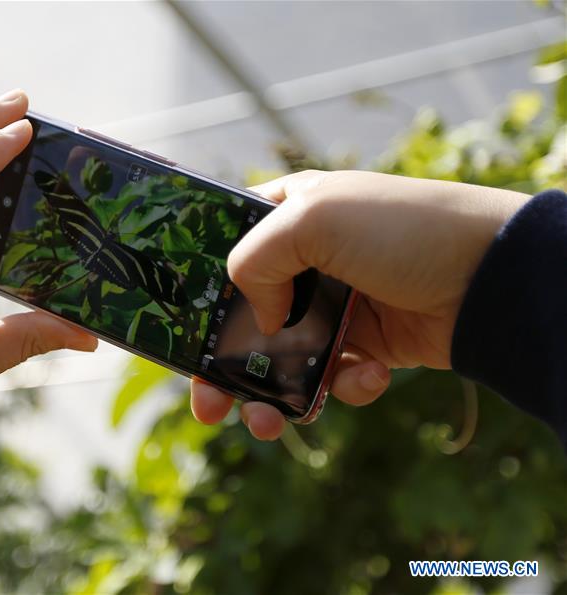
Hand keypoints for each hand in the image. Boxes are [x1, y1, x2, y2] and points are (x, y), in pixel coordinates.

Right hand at [190, 170, 528, 438]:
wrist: (490, 277)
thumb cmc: (402, 230)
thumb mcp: (313, 218)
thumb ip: (256, 260)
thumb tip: (260, 320)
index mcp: (286, 215)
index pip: (223, 251)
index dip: (198, 294)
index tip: (178, 337)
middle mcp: (306, 260)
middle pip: (242, 318)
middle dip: (220, 367)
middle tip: (208, 407)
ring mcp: (336, 304)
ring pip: (280, 358)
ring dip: (268, 395)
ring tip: (265, 424)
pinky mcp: (367, 342)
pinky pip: (331, 376)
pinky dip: (339, 388)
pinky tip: (365, 378)